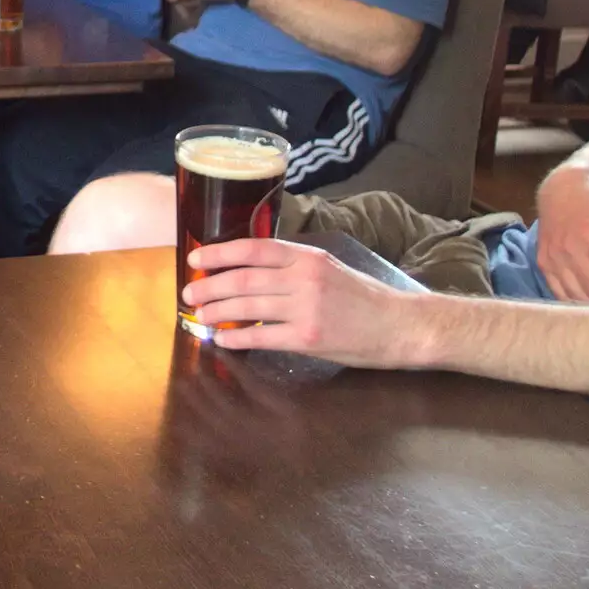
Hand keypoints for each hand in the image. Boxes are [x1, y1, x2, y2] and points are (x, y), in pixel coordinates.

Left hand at [181, 238, 426, 367]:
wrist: (399, 325)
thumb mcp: (326, 268)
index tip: (195, 260)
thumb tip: (246, 269)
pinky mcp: (309, 337)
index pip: (252, 249)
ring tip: (199, 316)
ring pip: (248, 308)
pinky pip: (263, 337)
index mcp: (306, 257)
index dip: (219, 253)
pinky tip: (223, 340)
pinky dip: (238, 339)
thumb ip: (291, 266)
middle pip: (243, 279)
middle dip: (210, 287)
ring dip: (217, 312)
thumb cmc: (361, 296)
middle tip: (189, 293)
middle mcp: (303, 278)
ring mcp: (306, 308)